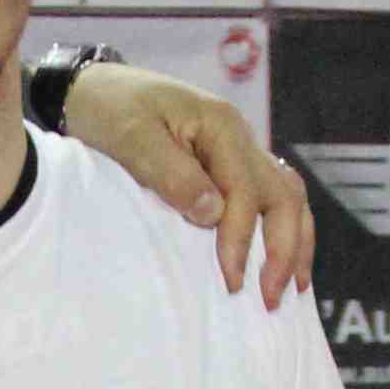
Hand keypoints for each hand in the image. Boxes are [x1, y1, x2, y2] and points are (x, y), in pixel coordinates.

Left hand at [55, 62, 315, 302]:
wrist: (94, 89)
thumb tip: (214, 213)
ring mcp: (237, 151)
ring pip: (287, 196)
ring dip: (294, 242)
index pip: (245, 191)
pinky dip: (282, 230)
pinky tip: (281, 262)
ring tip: (292, 288)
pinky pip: (269, 199)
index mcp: (220, 126)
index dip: (241, 239)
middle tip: (270, 299)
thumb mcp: (132, 138)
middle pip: (283, 194)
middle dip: (283, 249)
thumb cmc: (110, 111)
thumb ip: (173, 175)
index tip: (231, 282)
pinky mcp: (228, 167)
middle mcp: (239, 137)